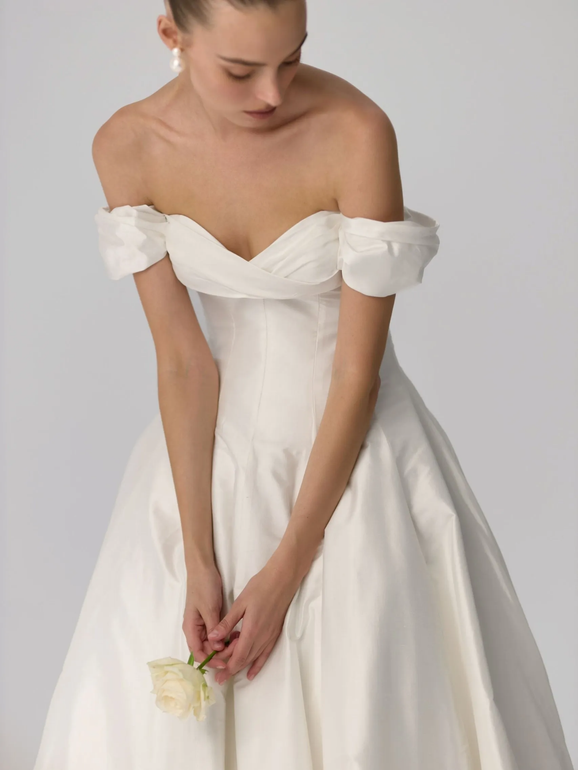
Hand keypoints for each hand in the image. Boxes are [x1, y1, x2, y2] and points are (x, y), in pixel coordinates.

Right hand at [182, 560, 240, 671]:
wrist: (204, 569)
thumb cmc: (203, 587)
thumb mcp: (209, 608)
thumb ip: (213, 629)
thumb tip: (217, 649)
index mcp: (191, 629)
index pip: (198, 653)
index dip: (210, 661)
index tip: (225, 663)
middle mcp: (196, 630)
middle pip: (207, 650)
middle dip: (221, 653)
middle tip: (237, 648)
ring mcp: (204, 625)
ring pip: (213, 644)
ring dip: (225, 646)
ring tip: (239, 641)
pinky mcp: (211, 619)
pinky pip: (218, 634)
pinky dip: (226, 637)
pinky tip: (236, 635)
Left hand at [207, 560, 300, 683]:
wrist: (282, 580)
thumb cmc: (260, 588)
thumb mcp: (240, 603)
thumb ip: (227, 623)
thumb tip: (213, 638)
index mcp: (251, 630)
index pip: (238, 656)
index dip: (227, 668)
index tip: (217, 675)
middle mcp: (262, 638)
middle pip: (245, 659)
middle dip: (231, 670)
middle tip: (219, 678)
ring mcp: (270, 637)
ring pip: (254, 658)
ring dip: (241, 667)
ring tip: (229, 674)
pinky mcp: (275, 634)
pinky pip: (265, 654)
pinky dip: (258, 665)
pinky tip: (252, 673)